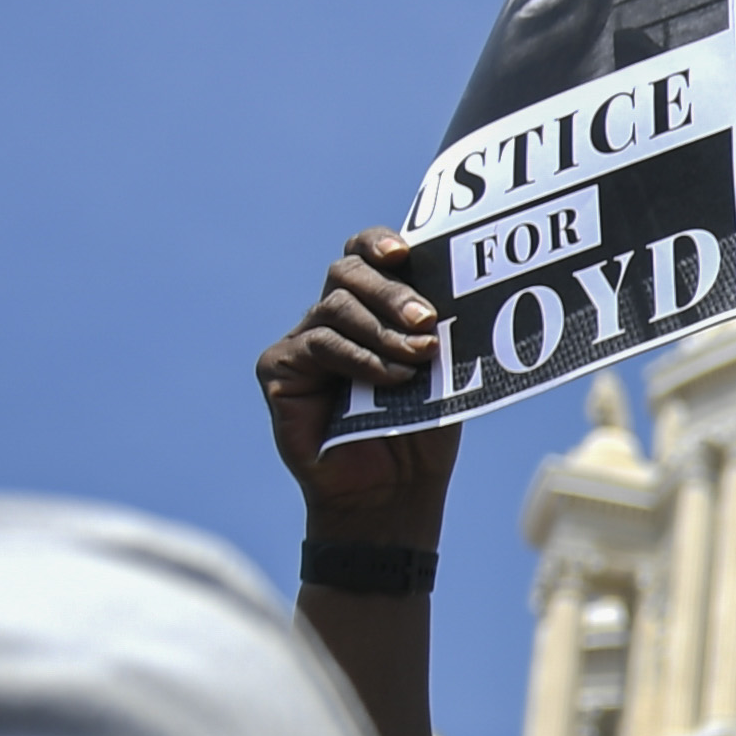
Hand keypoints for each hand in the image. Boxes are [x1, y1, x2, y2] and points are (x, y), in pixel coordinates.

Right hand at [257, 227, 460, 547]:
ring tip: (418, 356)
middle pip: (347, 273)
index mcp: (371, 308)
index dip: (378, 243)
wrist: (394, 492)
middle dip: (390, 290)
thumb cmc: (421, 430)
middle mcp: (332, 317)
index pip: (365, 256)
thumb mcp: (441, 372)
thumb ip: (437, 331)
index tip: (404, 251)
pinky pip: (319, 346)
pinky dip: (360, 359)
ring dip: (383, 331)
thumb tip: (455, 293)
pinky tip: (390, 377)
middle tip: (426, 318)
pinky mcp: (280, 369)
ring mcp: (303, 341)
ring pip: (335, 307)